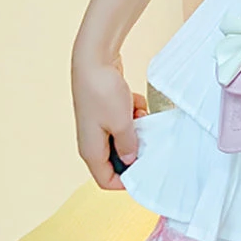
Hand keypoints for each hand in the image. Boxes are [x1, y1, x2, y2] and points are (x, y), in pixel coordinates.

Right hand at [70, 51, 148, 191]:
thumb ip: (128, 145)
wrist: (94, 59)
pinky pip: (124, 120)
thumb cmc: (103, 92)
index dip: (125, 181)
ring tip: (141, 115)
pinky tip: (135, 102)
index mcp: (91, 151)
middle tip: (148, 139)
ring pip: (123, 137)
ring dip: (136, 128)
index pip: (106, 180)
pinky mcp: (105, 111)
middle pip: (117, 159)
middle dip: (135, 149)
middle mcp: (92, 141)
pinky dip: (132, 113)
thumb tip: (131, 160)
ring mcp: (98, 125)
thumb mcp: (122, 123)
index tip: (146, 172)